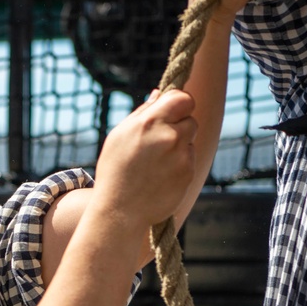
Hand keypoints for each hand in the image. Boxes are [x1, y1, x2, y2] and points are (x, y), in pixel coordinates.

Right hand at [92, 89, 197, 227]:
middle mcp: (168, 136)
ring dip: (180, 144)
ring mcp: (180, 155)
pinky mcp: (188, 172)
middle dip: (180, 125)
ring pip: (191, 139)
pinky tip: (161, 174)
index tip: (172, 110)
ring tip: (157, 160)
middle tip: (161, 140)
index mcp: (148, 122)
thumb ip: (142, 113)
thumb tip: (159, 95)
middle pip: (190, 118)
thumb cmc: (115, 171)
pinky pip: (190, 158)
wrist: (120, 211)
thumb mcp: (119, 137)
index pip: (182, 98)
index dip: (179, 102)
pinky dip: (180, 163)